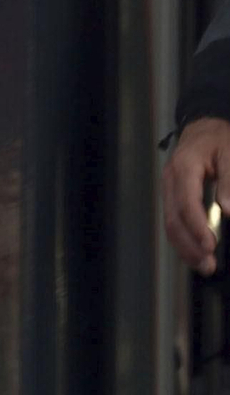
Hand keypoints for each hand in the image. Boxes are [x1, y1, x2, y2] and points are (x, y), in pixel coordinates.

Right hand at [163, 117, 229, 274]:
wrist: (203, 127)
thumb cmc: (218, 138)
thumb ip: (229, 180)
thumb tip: (228, 209)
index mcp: (183, 168)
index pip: (186, 204)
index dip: (197, 227)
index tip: (211, 245)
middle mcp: (171, 181)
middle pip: (173, 220)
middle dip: (189, 246)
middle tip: (208, 264)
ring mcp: (169, 191)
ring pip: (171, 225)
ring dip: (186, 249)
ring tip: (204, 266)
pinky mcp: (173, 198)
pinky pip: (175, 222)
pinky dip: (184, 241)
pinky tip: (196, 254)